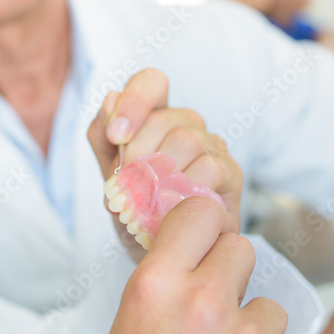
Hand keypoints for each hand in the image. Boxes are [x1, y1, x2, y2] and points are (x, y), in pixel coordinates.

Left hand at [86, 69, 242, 260]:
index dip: (133, 101)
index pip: (152, 82)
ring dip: (159, 175)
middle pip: (163, 119)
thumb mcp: (108, 173)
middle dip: (136, 154)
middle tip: (126, 186)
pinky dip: (184, 190)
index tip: (115, 136)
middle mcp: (187, 124)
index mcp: (156, 115)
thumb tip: (109, 99)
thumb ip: (102, 137)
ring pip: (186, 141)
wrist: (161, 250)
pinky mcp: (231, 172)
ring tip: (146, 202)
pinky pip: (209, 168)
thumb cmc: (136, 207)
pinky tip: (171, 208)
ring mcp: (212, 146)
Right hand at [91, 197, 314, 333]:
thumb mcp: (131, 328)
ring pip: (271, 307)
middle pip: (242, 250)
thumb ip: (167, 283)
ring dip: (255, 332)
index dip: (205, 229)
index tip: (203, 245)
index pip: (202, 212)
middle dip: (231, 278)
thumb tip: (199, 249)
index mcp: (156, 285)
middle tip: (213, 317)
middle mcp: (204, 303)